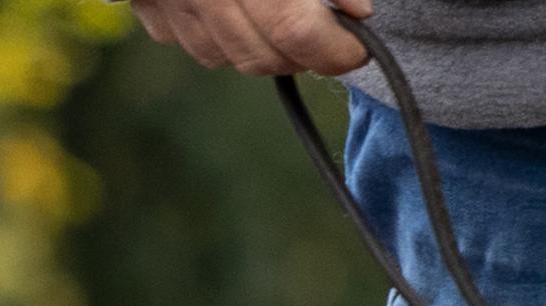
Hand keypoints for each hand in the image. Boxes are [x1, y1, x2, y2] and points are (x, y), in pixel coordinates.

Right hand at [122, 0, 373, 76]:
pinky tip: (236, 7)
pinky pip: (186, 40)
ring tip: (283, 19)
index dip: (335, 49)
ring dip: (261, 48)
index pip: (294, 32)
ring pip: (223, 57)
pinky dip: (217, 34)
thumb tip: (359, 12)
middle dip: (302, 55)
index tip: (356, 46)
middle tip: (327, 33)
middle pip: (260, 56)